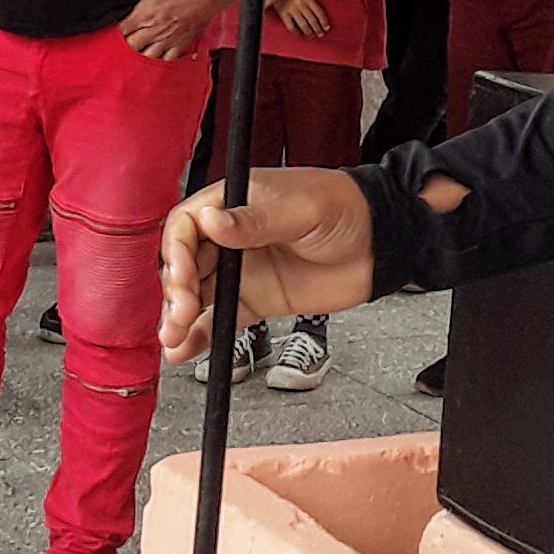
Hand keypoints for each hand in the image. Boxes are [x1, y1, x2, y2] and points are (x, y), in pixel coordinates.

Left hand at [109, 0, 227, 59]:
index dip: (115, 32)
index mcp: (145, 14)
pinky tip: (159, 55)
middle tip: (126, 40)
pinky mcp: (183, 42)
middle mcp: (156, 30)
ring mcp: (170, 39)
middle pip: (132, 47)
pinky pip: (168, 59)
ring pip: (149, 57)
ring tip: (139, 49)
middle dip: (126, 45)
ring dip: (142, 54)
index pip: (122, 31)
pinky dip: (161, 59)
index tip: (115, 29)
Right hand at [159, 168, 379, 357]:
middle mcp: (230, 238)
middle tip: (182, 314)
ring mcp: (241, 271)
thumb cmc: (342, 207)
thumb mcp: (299, 208)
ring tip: (174, 339)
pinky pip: (220, 318)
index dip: (178, 253)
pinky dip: (201, 335)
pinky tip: (186, 350)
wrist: (379, 243)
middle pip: (185, 264)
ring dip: (179, 318)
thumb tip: (211, 221)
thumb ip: (255, 220)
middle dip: (176, 291)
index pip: (186, 226)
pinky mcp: (256, 300)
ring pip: (196, 296)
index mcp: (233, 203)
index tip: (184, 278)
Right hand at [278, 0, 329, 38]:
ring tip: (311, 35)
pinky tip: (299, 33)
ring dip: (309, 32)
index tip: (326, 28)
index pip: (319, 12)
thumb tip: (320, 18)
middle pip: (312, 20)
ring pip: (303, 25)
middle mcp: (300, 4)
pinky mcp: (283, 13)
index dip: (324, 22)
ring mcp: (291, 9)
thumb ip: (311, 3)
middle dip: (318, 29)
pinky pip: (291, 26)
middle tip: (320, 34)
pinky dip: (296, 32)